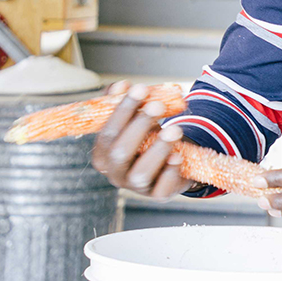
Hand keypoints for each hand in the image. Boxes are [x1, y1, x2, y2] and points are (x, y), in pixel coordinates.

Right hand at [91, 81, 191, 199]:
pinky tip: (178, 156)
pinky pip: (162, 188)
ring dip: (157, 149)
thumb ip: (126, 101)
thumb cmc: (147, 136)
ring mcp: (136, 188)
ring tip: (174, 130)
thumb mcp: (135, 118)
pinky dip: (170, 171)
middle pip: (120, 152)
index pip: (107, 133)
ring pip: (140, 173)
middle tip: (158, 105)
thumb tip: (121, 85)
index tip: (140, 89)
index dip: (122, 111)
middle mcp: (115, 173)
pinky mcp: (158, 195)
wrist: (173, 159)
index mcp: (103, 154)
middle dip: (139, 126)